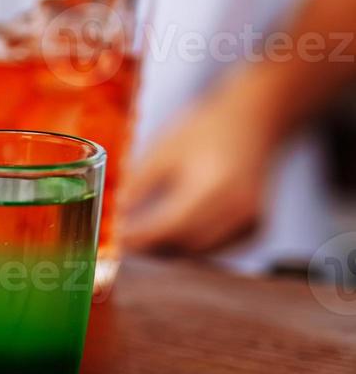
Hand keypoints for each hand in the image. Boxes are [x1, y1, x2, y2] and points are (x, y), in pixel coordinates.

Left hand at [120, 92, 281, 255]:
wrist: (253, 122)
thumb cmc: (203, 132)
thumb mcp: (164, 150)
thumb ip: (139, 183)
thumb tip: (116, 215)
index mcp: (215, 184)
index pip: (170, 225)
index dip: (141, 237)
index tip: (116, 239)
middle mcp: (238, 206)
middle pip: (185, 243)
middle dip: (151, 247)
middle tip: (125, 242)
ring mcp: (251, 220)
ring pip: (200, 251)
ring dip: (170, 250)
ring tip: (143, 239)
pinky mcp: (256, 228)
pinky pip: (216, 248)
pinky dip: (192, 247)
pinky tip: (172, 235)